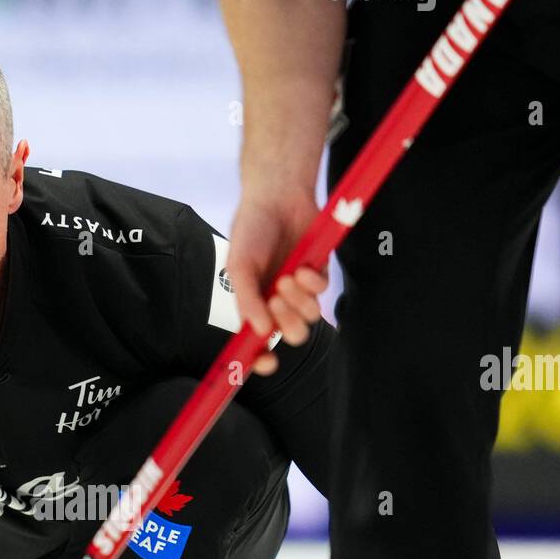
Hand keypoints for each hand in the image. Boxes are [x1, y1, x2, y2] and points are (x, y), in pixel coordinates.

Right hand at [224, 192, 328, 376]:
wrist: (277, 195)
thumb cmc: (251, 229)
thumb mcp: (238, 266)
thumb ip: (247, 300)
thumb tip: (259, 332)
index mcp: (253, 304)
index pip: (256, 343)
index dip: (260, 360)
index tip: (265, 362)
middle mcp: (276, 302)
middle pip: (290, 334)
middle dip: (286, 324)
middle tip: (276, 301)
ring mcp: (299, 290)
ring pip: (309, 317)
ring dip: (299, 303)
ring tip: (288, 278)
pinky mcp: (317, 274)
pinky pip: (321, 293)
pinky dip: (312, 284)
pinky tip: (302, 268)